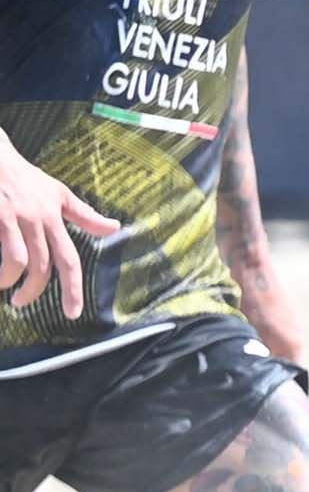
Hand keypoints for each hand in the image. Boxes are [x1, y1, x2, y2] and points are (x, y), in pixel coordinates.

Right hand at [0, 144, 115, 318]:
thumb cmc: (23, 177)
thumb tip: (115, 228)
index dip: (73, 289)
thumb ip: (83, 214)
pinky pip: (2, 251)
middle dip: (34, 291)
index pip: (68, 259)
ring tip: (2, 287)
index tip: (72, 314)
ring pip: (19, 261)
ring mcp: (13, 217)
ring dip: (10, 281)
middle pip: (43, 266)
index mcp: (54, 217)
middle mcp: (36, 218)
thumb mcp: (57, 192)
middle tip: (21, 303)